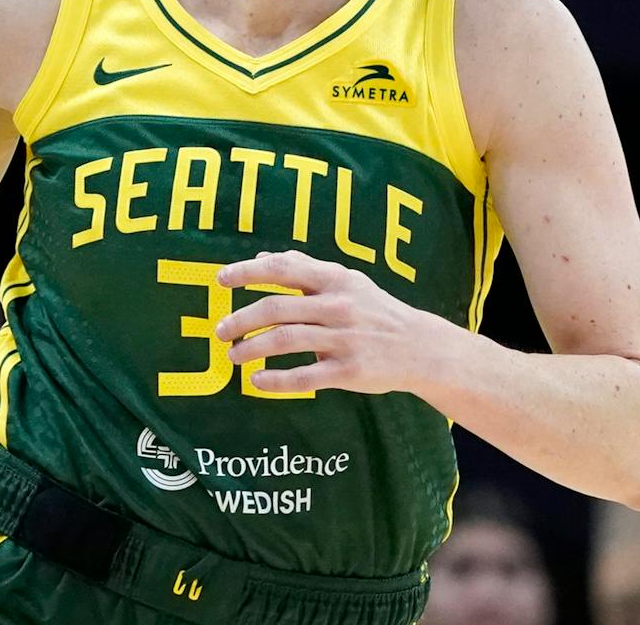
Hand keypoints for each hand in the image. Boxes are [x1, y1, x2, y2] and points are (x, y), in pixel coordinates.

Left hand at [212, 250, 458, 396]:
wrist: (419, 347)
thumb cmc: (375, 310)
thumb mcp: (346, 281)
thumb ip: (304, 269)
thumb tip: (262, 257)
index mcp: (334, 279)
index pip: (282, 269)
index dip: (248, 272)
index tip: (221, 280)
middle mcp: (338, 306)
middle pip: (276, 309)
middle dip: (241, 320)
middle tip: (220, 331)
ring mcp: (343, 339)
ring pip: (284, 341)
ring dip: (251, 349)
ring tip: (233, 356)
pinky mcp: (348, 371)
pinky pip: (304, 377)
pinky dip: (276, 380)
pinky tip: (257, 381)